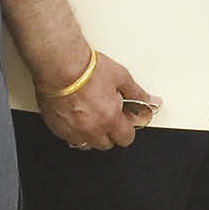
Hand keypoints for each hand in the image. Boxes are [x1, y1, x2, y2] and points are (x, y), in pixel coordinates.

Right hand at [37, 47, 161, 149]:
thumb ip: (137, 93)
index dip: (127, 130)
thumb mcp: (121, 77)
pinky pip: (69, 138)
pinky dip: (75, 132)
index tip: (125, 121)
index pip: (126, 139)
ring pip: (87, 144)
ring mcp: (73, 131)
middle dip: (111, 133)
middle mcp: (92, 129)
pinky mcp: (57, 127)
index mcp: (110, 119)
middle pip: (107, 144)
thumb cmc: (87, 69)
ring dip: (93, 135)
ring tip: (93, 116)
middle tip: (109, 115)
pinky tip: (77, 116)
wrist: (60, 65)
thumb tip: (151, 100)